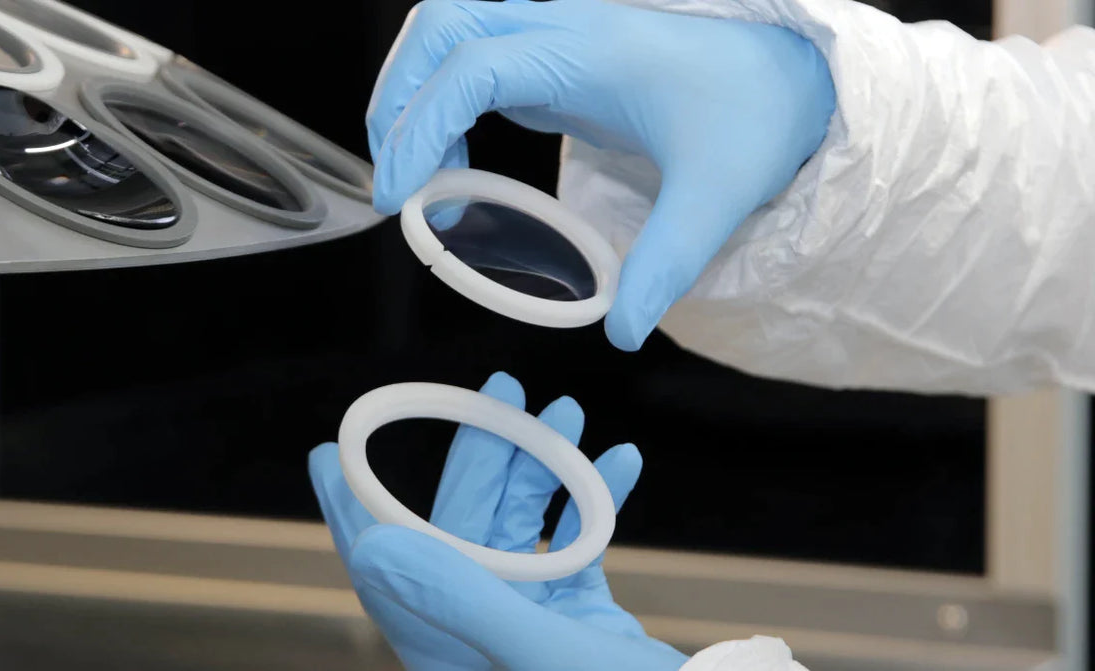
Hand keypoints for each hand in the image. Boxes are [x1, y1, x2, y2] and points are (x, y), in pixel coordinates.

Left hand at [309, 372, 687, 669]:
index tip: (329, 453)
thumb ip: (458, 599)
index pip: (384, 569)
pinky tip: (623, 462)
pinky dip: (597, 501)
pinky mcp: (578, 618)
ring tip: (571, 412)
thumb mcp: (537, 654)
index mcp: (449, 644)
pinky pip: (576, 544)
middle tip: (506, 387)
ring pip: (520, 525)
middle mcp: (480, 630)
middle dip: (482, 453)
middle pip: (460, 526)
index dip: (353, 509)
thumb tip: (372, 544)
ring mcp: (530, 622)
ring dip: (546, 465)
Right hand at [366, 0, 834, 350]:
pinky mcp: (557, 53)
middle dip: (398, 96)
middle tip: (395, 180)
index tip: (401, 193)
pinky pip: (476, 59)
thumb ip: (665, 264)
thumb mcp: (716, 197)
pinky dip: (445, 104)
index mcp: (592, 50)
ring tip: (419, 176)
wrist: (796, 74)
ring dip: (414, 92)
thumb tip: (625, 332)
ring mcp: (558, 34)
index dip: (422, 124)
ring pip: (450, 30)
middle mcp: (565, 25)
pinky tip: (459, 165)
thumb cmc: (758, 115)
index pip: (475, 66)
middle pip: (441, 24)